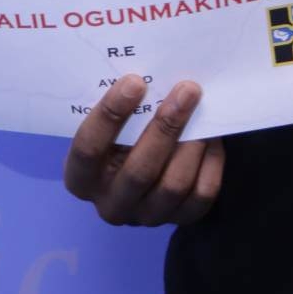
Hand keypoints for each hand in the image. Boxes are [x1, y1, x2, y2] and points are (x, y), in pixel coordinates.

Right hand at [63, 73, 224, 227]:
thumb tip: (153, 75)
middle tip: (186, 91)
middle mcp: (110, 205)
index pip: (88, 149)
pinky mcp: (179, 219)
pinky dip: (209, 163)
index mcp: (81, 178)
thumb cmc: (121, 138)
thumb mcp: (110, 129)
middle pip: (138, 171)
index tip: (135, 82)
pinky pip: (200, 195)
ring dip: (191, 144)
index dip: (110, 115)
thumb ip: (123, 111)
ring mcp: (145, 217)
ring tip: (203, 111)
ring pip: (172, 185)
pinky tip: (211, 137)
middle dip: (165, 127)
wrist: (142, 170)